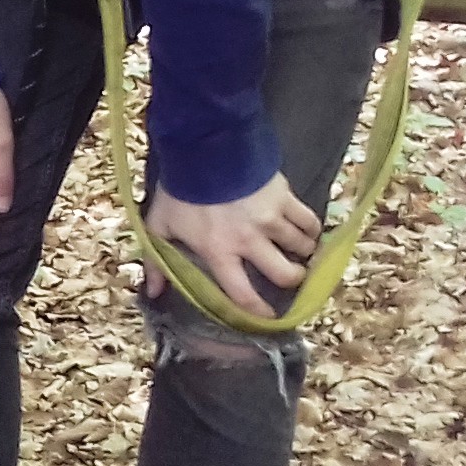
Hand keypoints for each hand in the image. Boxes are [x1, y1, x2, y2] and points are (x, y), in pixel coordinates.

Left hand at [144, 172, 321, 319]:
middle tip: (292, 276)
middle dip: (292, 279)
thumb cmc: (179, 190)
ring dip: (303, 252)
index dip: (258, 311)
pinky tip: (309, 231)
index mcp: (219, 252)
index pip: (242, 294)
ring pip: (301, 247)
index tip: (269, 318)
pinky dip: (312, 228)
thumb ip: (156, 261)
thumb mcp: (160, 225)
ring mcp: (271, 219)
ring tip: (301, 251)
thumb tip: (152, 293)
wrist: (203, 147)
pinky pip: (309, 220)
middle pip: (285, 273)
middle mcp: (250, 241)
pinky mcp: (284, 197)